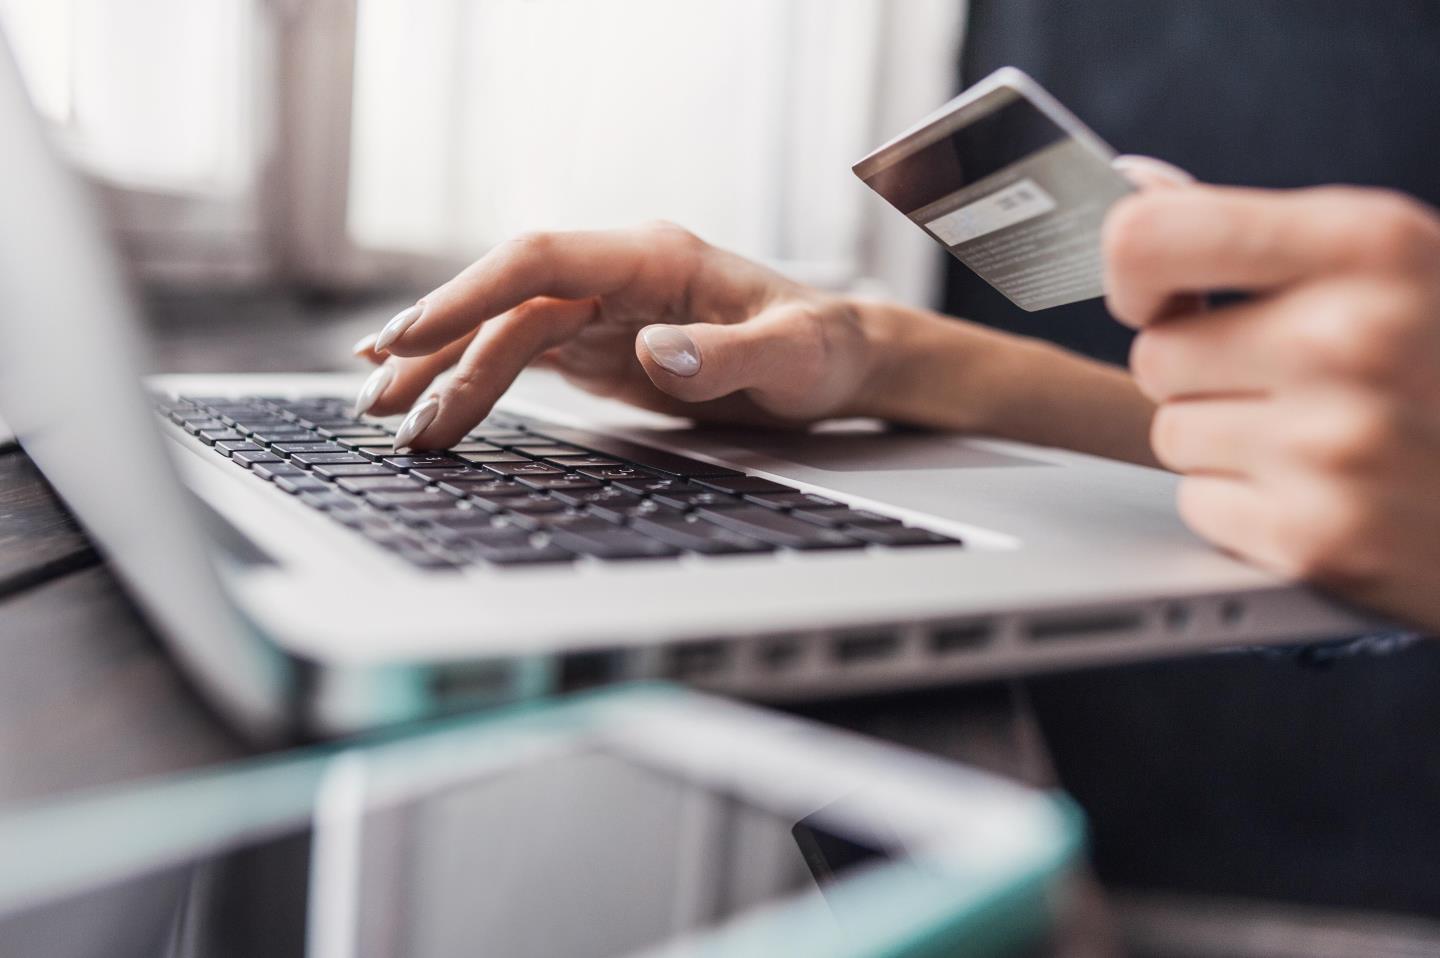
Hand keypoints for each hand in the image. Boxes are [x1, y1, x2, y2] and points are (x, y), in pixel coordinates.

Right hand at [351, 222, 877, 448]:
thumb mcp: (794, 358)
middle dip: (436, 345)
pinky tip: (429, 395)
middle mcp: (616, 276)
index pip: (537, 261)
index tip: (410, 336)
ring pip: (502, 330)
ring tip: (381, 411)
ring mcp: (603, 310)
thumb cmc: (823, 351)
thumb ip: (727, 355)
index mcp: (652, 257)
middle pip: (503, 300)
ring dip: (442, 369)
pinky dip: (471, 376)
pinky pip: (521, 356)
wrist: (838, 362)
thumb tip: (651, 350)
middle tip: (377, 395)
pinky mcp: (599, 346)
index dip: (468, 295)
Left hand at [1104, 183, 1439, 630]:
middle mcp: (1349, 338)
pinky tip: (1327, 492)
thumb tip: (1133, 185)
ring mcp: (1334, 445)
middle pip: (1156, 355)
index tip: (1157, 292)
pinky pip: (1199, 504)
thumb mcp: (1394, 261)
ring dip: (1227, 442)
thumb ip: (1257, 229)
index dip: (1133, 271)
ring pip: (1173, 434)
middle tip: (1297, 379)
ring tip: (1326, 436)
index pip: (1148, 239)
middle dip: (1207, 370)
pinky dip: (1246, 508)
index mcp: (1368, 244)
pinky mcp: (1318, 538)